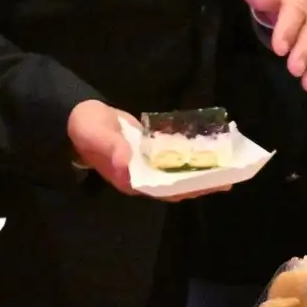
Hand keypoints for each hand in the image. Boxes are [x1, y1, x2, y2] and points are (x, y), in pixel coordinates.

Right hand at [68, 100, 227, 200]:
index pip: (164, 189)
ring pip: (177, 172)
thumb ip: (110, 148)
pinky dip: (189, 155)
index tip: (210, 185)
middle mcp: (141, 177)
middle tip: (229, 177)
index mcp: (129, 179)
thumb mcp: (95, 135)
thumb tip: (126, 163)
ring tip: (226, 166)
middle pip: (176, 185)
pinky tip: (207, 149)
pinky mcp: (149, 153)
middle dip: (202, 182)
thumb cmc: (85, 128)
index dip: (187, 188)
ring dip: (200, 170)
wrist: (77, 117)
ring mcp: (146, 166)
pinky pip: (173, 158)